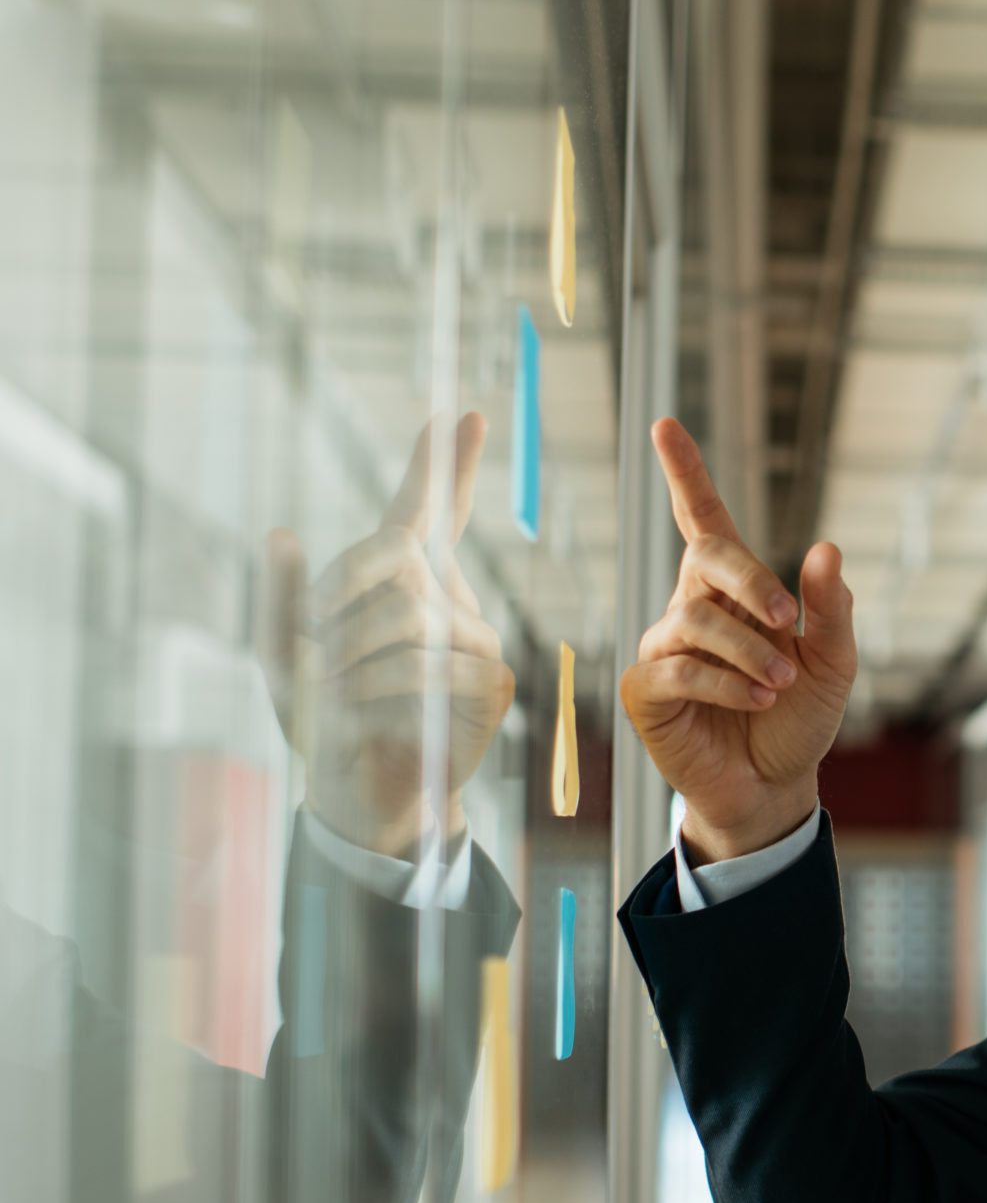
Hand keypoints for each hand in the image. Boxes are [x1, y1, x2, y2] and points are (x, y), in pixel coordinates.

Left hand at [265, 413, 514, 856]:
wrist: (359, 789)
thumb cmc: (323, 717)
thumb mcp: (279, 652)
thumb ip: (279, 595)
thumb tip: (281, 534)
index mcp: (403, 580)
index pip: (429, 509)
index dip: (443, 462)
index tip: (461, 413)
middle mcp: (448, 598)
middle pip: (398, 557)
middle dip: (340, 593)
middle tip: (308, 646)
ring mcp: (475, 638)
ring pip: (412, 615)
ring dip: (352, 653)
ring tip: (327, 689)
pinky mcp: (490, 682)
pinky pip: (435, 664)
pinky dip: (380, 687)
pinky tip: (360, 709)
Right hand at [618, 418, 856, 859]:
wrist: (777, 785)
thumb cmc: (801, 717)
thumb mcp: (834, 662)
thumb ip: (832, 608)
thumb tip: (827, 547)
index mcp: (734, 591)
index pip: (704, 520)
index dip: (685, 474)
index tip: (664, 425)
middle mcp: (691, 608)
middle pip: (706, 558)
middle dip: (751, 580)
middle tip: (789, 620)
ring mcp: (664, 649)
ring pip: (696, 620)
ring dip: (749, 650)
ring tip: (780, 683)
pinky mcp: (646, 690)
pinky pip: (680, 668)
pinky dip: (727, 682)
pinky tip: (755, 699)